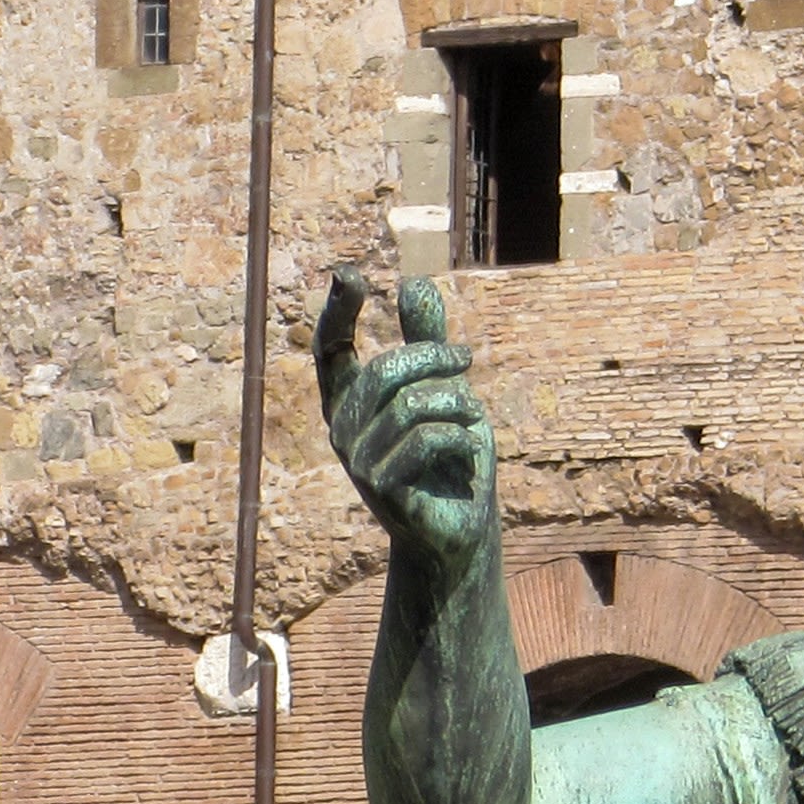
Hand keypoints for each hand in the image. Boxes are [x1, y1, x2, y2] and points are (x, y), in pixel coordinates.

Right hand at [315, 270, 494, 574]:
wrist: (460, 530)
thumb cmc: (450, 459)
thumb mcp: (443, 391)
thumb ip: (425, 341)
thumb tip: (413, 281)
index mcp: (350, 402)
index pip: (328, 349)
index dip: (336, 313)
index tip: (350, 273)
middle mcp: (343, 430)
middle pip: (385, 371)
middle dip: (434, 357)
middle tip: (468, 358)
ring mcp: (357, 462)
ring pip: (410, 405)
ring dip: (456, 401)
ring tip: (475, 416)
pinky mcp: (380, 488)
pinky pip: (424, 439)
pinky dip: (460, 435)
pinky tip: (472, 446)